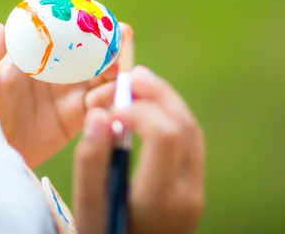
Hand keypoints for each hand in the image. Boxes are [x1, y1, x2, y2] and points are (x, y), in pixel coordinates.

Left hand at [0, 22, 129, 167]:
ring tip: (123, 71)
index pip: (66, 29)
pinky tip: (116, 98)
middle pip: (94, 50)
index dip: (85, 19)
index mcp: (39, 52)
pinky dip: (113, 99)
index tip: (99, 14)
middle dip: (113, 41)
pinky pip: (102, 105)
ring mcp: (73, 91)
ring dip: (118, 70)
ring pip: (104, 75)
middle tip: (124, 34)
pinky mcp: (80, 116)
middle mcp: (61, 68)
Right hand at [73, 66, 205, 233]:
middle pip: (184, 126)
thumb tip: (100, 114)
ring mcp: (195, 191)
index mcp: (162, 197)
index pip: (165, 134)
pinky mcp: (193, 189)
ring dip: (167, 102)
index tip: (109, 108)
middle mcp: (188, 192)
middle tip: (130, 75)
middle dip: (157, 94)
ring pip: (191, 130)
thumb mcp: (88, 208)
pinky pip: (189, 142)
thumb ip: (92, 162)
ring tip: (138, 83)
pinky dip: (171, 118)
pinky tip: (149, 110)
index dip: (139, 109)